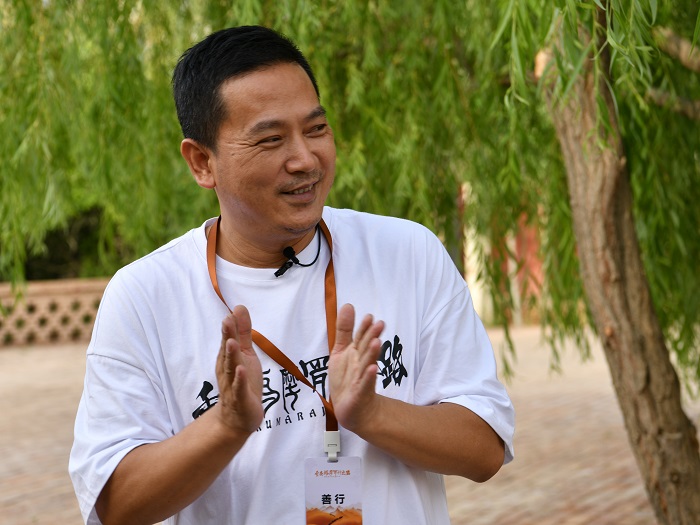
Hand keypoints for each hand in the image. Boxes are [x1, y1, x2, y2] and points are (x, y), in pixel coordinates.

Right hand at [214, 305, 263, 434]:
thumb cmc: (242, 381)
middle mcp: (227, 370)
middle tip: (227, 320)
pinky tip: (241, 370)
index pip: (228, 340)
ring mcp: (232, 385)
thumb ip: (242, 332)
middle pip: (227, 352)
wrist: (238, 418)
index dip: (230, 327)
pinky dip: (240, 380)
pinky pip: (239, 389)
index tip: (230, 313)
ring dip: (231, 356)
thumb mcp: (245, 354)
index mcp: (228, 358)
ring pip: (231, 369)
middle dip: (227, 336)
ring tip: (231, 342)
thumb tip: (239, 307)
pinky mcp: (241, 399)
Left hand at [328, 304, 384, 431]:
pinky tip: (373, 369)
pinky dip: (368, 377)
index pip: (361, 337)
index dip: (364, 328)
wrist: (352, 408)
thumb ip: (344, 329)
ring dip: (372, 353)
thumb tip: (348, 305)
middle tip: (380, 324)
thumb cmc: (347, 378)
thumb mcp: (341, 351)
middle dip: (371, 336)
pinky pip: (365, 384)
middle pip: (366, 348)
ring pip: (367, 363)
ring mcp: (362, 377)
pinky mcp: (360, 393)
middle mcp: (361, 363)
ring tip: (377, 342)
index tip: (369, 317)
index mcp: (356, 352)